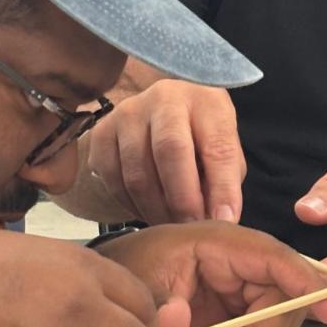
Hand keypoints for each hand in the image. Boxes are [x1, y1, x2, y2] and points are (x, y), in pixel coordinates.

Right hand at [85, 82, 245, 224]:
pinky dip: (131, 206)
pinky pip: (114, 182)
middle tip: (190, 228)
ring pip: (137, 174)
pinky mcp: (101, 134)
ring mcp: (127, 114)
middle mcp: (164, 99)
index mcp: (204, 101)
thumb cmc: (199, 136)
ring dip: (156, 209)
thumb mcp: (221, 148)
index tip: (225, 220)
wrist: (156, 113)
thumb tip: (218, 220)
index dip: (222, 188)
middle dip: (183, 200)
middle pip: (170, 151)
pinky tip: (147, 210)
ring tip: (171, 225)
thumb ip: (223, 181)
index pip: (217, 146)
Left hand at [95, 221, 326, 326]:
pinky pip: (267, 320)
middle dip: (275, 323)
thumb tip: (178, 320)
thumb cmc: (123, 269)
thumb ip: (155, 306)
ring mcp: (239, 279)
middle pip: (288, 287)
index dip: (306, 282)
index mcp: (215, 240)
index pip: (273, 257)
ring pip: (282, 308)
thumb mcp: (134, 285)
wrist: (109, 284)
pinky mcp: (237, 300)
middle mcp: (235, 256)